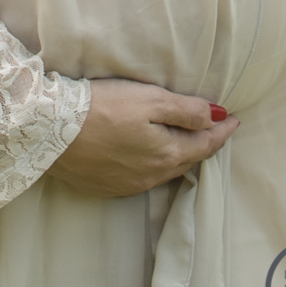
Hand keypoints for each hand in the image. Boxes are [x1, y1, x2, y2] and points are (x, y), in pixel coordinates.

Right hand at [47, 79, 239, 196]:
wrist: (51, 130)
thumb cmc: (103, 106)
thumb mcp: (150, 99)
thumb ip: (186, 110)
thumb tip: (217, 116)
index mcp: (167, 155)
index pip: (205, 144)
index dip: (222, 131)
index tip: (234, 119)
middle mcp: (151, 176)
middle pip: (186, 160)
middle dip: (202, 144)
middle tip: (213, 129)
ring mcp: (128, 185)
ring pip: (163, 171)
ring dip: (177, 156)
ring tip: (184, 140)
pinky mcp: (106, 187)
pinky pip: (141, 177)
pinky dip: (152, 164)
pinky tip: (147, 154)